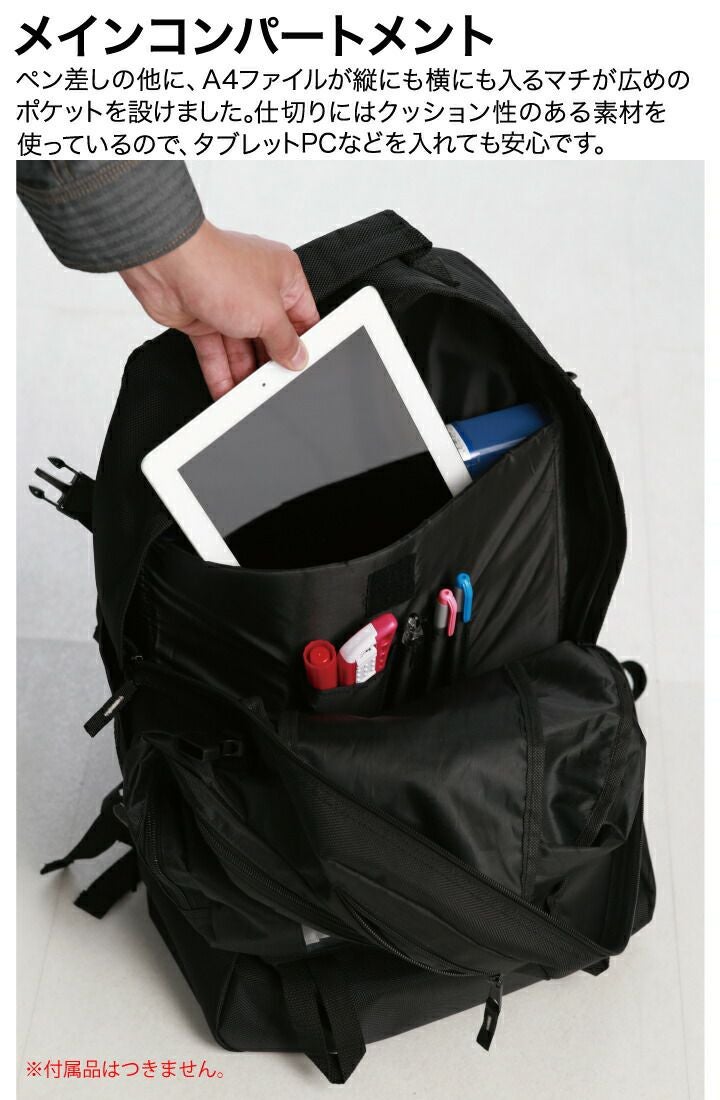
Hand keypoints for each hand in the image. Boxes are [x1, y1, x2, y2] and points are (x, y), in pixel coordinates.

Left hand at [120, 220, 319, 399]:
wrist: (167, 267)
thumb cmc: (219, 269)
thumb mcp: (269, 314)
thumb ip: (286, 341)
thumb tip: (297, 357)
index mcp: (283, 275)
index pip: (303, 316)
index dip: (302, 344)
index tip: (300, 367)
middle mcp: (257, 287)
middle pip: (270, 336)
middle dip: (270, 362)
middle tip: (274, 385)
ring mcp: (229, 303)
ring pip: (241, 347)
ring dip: (243, 372)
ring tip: (250, 395)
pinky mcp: (203, 317)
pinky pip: (216, 351)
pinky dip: (220, 371)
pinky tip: (226, 390)